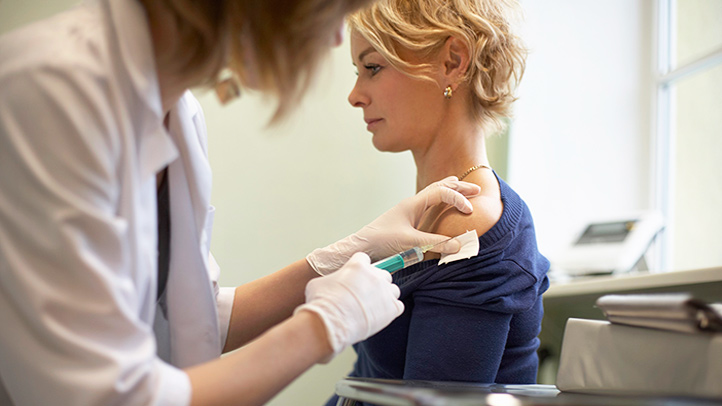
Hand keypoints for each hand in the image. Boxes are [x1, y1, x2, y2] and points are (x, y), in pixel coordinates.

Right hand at [295, 253, 403, 357]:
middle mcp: (375, 275)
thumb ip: (331, 279)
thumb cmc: (322, 302)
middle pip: (383, 273)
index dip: (359, 268)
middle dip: (375, 281)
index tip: (356, 276)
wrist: (331, 323)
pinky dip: (391, 310)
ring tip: (374, 305)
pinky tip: (380, 314)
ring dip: (385, 295)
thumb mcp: (319, 282)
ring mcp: (385, 292)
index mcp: (358, 265)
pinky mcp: (392, 309)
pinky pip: (398, 306)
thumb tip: (330, 284)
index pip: (364, 259)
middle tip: (365, 293)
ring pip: (393, 289)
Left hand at [306, 177, 480, 274]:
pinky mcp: (407, 221)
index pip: (442, 192)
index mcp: (413, 203)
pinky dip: (440, 200)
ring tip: (461, 186)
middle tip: (477, 189)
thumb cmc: (381, 241)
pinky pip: (428, 205)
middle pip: (439, 188)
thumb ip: (435, 243)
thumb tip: (460, 245)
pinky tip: (442, 206)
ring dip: (449, 190)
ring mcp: (409, 211)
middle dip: (458, 188)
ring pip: (432, 194)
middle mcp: (412, 204)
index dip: (458, 198)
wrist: (360, 246)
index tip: (469, 211)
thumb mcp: (411, 242)